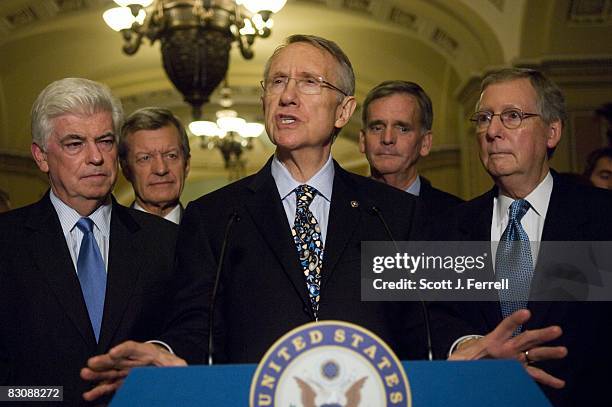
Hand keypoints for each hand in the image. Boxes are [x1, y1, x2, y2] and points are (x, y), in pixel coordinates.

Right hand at [81, 341, 185, 401]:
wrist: (165, 369)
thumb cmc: (170, 365)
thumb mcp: (177, 365)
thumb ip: (178, 366)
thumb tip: (182, 368)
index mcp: (147, 353)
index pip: (133, 347)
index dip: (123, 349)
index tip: (113, 352)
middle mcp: (133, 360)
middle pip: (118, 359)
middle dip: (104, 361)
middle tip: (91, 363)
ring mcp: (126, 371)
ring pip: (110, 371)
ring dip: (97, 374)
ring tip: (84, 374)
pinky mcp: (123, 381)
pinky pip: (110, 385)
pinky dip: (100, 389)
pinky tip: (89, 394)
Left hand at [448, 309, 566, 388]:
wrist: (470, 364)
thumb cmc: (464, 359)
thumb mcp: (458, 359)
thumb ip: (458, 360)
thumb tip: (452, 363)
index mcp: (493, 340)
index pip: (506, 327)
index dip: (516, 320)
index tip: (526, 313)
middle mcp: (508, 347)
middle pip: (527, 338)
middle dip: (542, 334)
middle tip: (557, 330)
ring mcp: (515, 358)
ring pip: (535, 353)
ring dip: (549, 352)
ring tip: (563, 350)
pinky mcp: (518, 370)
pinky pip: (534, 374)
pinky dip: (547, 379)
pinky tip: (559, 383)